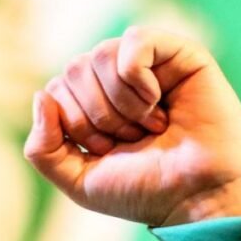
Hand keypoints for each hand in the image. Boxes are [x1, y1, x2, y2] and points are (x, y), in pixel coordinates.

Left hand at [24, 26, 240, 225]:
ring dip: (121, 104)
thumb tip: (42, 96)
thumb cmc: (145, 191)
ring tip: (152, 127)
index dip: (76, 126)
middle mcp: (118, 79)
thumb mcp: (78, 181)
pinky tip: (159, 103)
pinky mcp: (180, 55)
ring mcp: (150, 64)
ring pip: (101, 54)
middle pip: (74, 69)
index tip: (110, 152)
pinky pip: (135, 40)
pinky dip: (137, 78)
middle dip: (97, 117)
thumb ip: (42, 149)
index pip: (55, 91)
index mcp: (93, 103)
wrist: (197, 199)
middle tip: (134, 141)